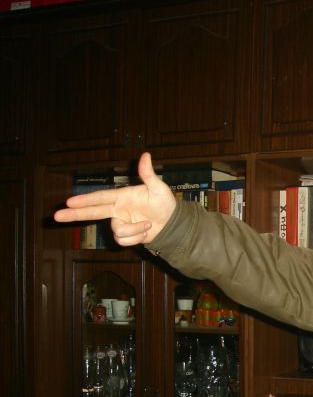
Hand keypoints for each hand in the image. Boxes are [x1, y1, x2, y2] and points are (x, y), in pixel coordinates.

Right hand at [53, 152, 176, 245]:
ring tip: (149, 223)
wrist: (172, 224)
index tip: (69, 201)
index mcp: (122, 197)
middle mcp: (117, 210)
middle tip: (57, 216)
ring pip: (117, 231)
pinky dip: (137, 237)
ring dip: (135, 230)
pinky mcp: (126, 236)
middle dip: (74, 214)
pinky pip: (124, 240)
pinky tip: (146, 232)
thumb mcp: (158, 188)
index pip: (100, 197)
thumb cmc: (165, 204)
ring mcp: (120, 223)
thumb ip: (148, 174)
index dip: (85, 200)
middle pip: (92, 212)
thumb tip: (146, 155)